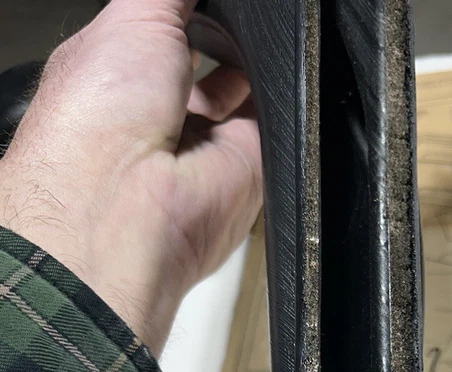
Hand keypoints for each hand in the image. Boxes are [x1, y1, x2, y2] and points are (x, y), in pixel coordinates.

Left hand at [0, 0, 261, 355]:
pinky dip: (280, 102)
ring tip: (251, 47)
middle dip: (224, 34)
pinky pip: (276, 125)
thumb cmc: (100, 114)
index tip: (205, 0)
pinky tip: (270, 79)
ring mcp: (205, 144)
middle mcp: (160, 113)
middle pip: (210, 58)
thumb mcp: (132, 11)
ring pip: (246, 90)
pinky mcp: (245, 171)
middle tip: (235, 18)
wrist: (130, 200)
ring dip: (253, 66)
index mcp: (120, 72)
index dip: (187, 10)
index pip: (161, 29)